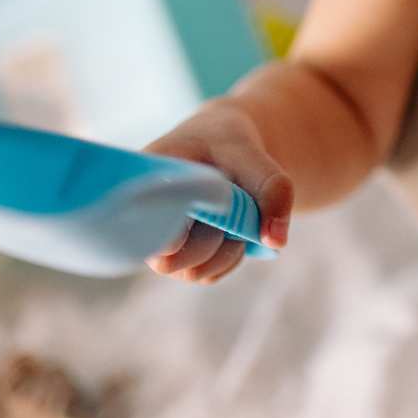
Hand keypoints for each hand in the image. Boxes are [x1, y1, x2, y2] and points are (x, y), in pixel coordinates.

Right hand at [143, 100, 293, 283]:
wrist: (225, 146)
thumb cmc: (227, 143)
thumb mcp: (251, 152)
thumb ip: (270, 187)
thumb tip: (275, 241)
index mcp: (142, 184)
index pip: (142, 228)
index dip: (170, 233)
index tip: (199, 216)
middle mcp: (143, 220)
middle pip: (169, 261)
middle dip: (210, 238)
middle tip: (226, 204)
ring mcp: (162, 243)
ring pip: (194, 272)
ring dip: (225, 248)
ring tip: (232, 210)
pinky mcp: (183, 257)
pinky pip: (210, 273)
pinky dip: (231, 254)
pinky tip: (232, 226)